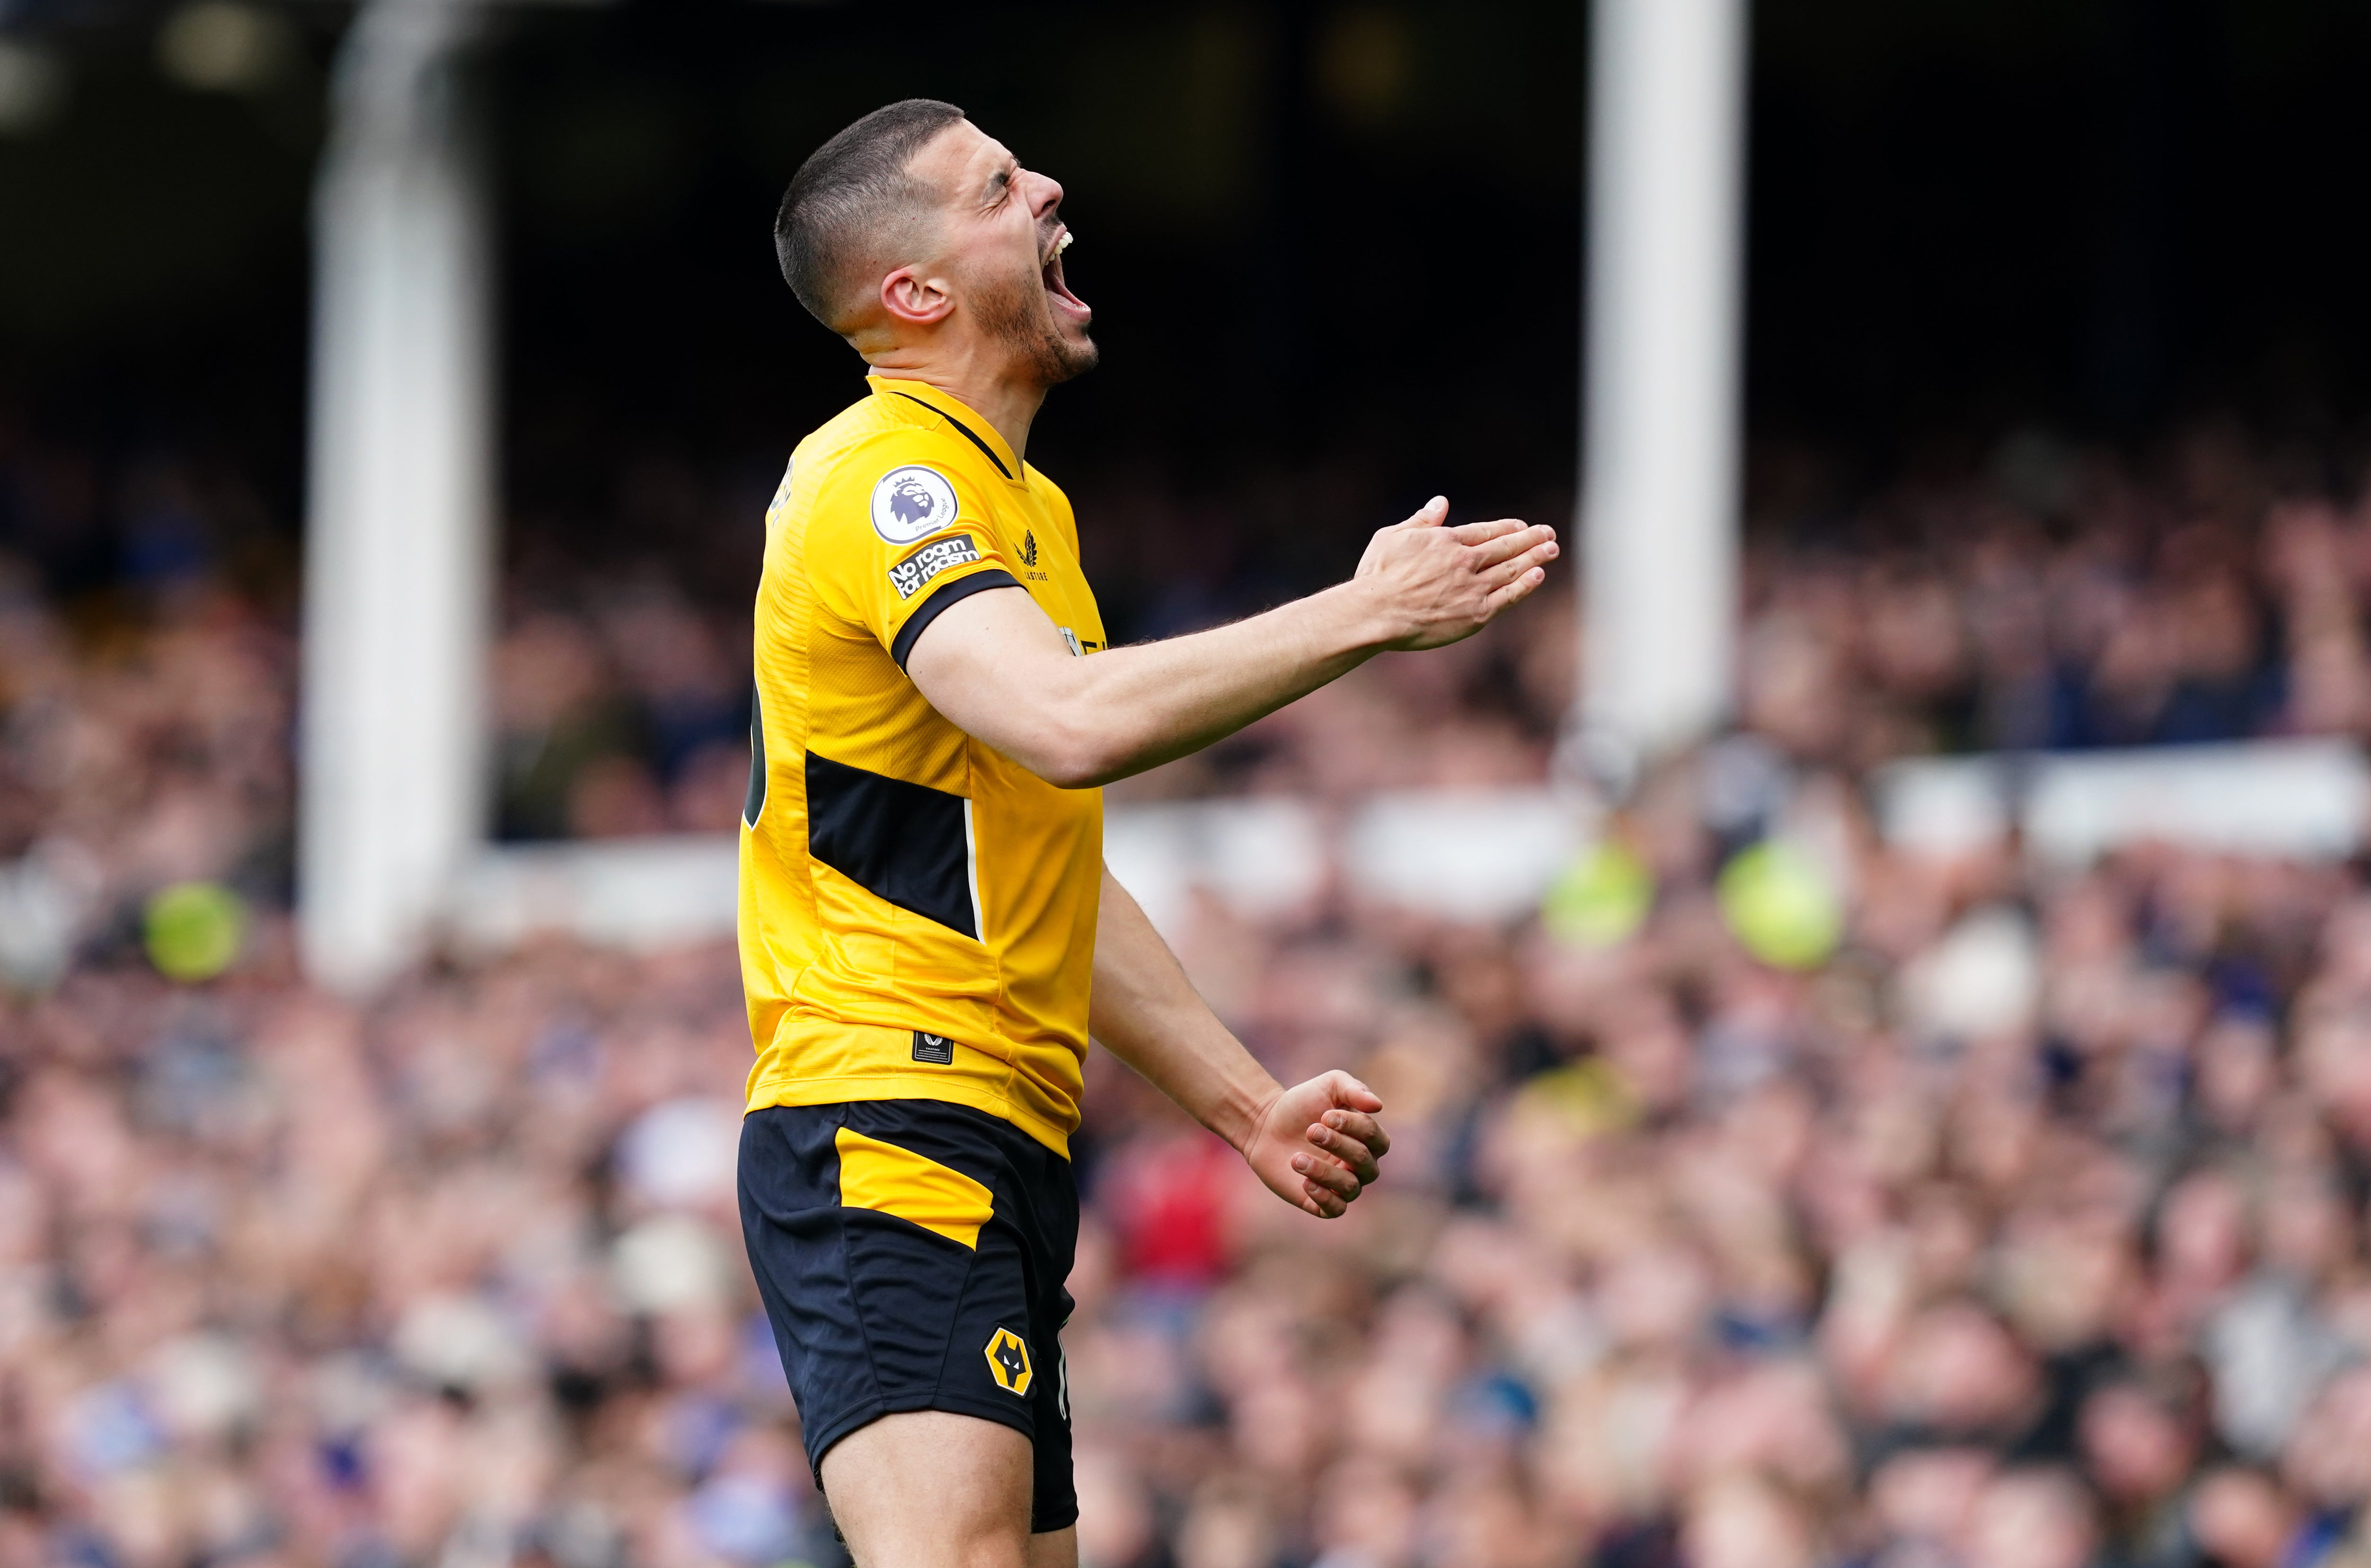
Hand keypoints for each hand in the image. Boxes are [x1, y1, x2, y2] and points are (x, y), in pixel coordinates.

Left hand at [1240, 1071, 1391, 1217]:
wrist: (1264, 1123)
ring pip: (1351, 1188)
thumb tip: (1378, 1105)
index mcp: (1367, 1139)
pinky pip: (1336, 1209)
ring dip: (1325, 1172)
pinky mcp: (1319, 1200)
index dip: (1354, 1127)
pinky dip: (1325, 1197)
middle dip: (1338, 1146)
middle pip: (1365, 1163)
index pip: (1376, 1139)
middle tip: (1310, 1131)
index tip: (1325, 1115)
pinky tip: (1305, 1182)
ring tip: (1297, 1159)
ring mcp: (1340, 1184)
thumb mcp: (1330, 1085)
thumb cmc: (1302, 1103)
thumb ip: (1354, 1089)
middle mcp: (1359, 1165)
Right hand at [1352, 496, 1558, 650]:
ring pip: (1511, 569)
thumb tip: (1441, 502)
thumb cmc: (1377, 576)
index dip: (1506, 528)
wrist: (1376, 613)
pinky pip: (1508, 597)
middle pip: (1505, 547)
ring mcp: (1473, 588)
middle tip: (1549, 533)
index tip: (1521, 525)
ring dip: (1535, 557)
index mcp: (1445, 541)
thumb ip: (1420, 520)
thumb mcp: (1392, 537)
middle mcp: (1465, 561)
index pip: (1485, 532)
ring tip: (1552, 549)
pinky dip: (1525, 585)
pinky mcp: (1475, 614)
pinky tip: (1538, 575)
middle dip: (1530, 538)